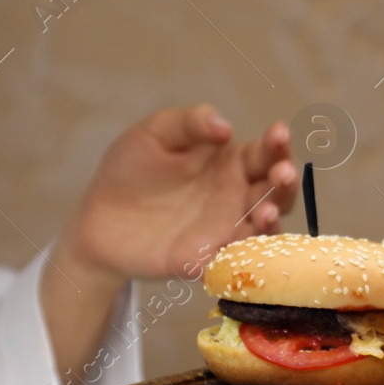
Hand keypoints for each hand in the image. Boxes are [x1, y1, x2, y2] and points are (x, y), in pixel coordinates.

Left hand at [55, 104, 297, 292]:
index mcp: (229, 164)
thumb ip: (188, 123)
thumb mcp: (154, 134)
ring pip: (264, 229)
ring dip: (273, 220)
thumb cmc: (129, 171)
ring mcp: (225, 231)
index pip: (264, 154)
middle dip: (286, 183)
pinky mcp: (208, 260)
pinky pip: (235, 261)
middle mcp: (235, 198)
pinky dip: (247, 257)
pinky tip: (245, 246)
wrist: (97, 219)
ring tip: (267, 211)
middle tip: (282, 173)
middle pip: (276, 192)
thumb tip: (225, 127)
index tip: (279, 133)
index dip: (278, 144)